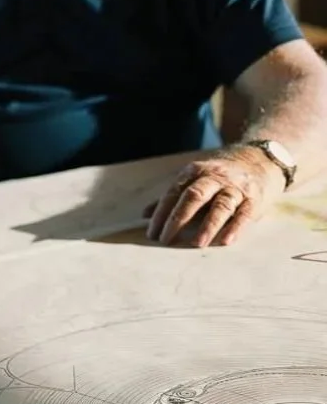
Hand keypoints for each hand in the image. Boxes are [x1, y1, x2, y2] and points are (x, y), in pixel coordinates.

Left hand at [144, 147, 286, 246]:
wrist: (259, 159)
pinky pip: (245, 213)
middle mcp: (215, 177)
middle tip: (166, 240)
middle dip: (178, 218)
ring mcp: (236, 187)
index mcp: (195, 172)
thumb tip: (145, 215)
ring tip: (196, 244)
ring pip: (220, 205)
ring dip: (208, 225)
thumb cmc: (219, 176)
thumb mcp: (195, 179)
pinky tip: (226, 241)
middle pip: (194, 196)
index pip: (175, 192)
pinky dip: (235, 227)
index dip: (162, 213)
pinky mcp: (254, 198)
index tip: (152, 233)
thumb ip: (172, 197)